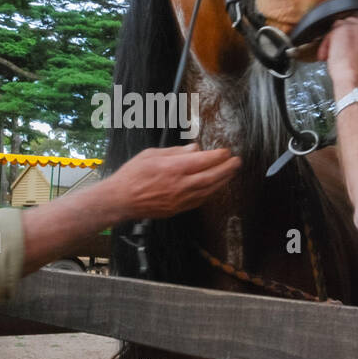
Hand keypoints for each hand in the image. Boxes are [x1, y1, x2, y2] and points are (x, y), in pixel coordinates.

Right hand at [107, 143, 240, 219]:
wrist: (121, 200)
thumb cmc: (132, 175)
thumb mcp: (151, 154)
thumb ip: (175, 152)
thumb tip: (194, 149)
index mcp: (173, 168)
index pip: (202, 161)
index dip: (217, 156)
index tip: (225, 151)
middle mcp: (179, 185)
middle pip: (211, 176)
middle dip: (226, 169)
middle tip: (237, 162)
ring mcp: (179, 199)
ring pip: (208, 190)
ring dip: (222, 181)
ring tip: (231, 173)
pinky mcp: (178, 209)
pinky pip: (200, 201)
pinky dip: (210, 193)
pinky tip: (215, 187)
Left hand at [318, 14, 357, 91]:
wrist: (356, 81)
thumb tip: (355, 42)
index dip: (356, 30)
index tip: (350, 38)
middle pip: (353, 21)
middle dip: (345, 33)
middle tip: (339, 47)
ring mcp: (357, 27)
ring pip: (341, 24)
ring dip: (334, 38)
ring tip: (331, 53)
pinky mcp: (343, 29)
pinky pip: (331, 30)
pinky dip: (326, 43)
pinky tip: (326, 54)